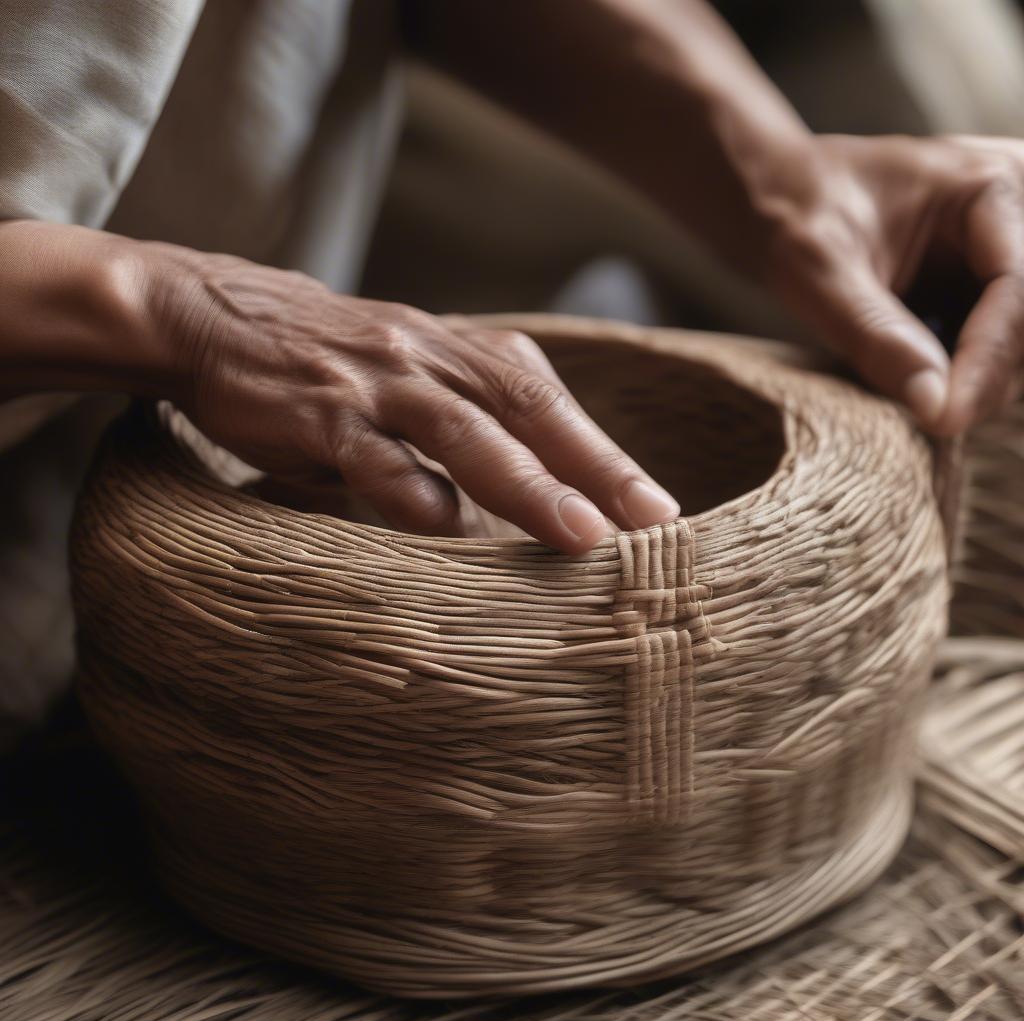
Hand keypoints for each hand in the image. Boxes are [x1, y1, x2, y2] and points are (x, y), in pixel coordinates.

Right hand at [146, 248, 678, 551]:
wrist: (224, 315)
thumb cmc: (343, 366)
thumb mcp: (423, 381)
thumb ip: (481, 430)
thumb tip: (544, 506)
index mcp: (468, 355)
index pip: (553, 409)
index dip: (610, 459)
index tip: (661, 513)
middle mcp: (434, 360)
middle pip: (528, 414)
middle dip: (594, 469)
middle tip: (651, 524)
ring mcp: (380, 382)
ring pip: (463, 433)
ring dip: (523, 482)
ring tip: (577, 533)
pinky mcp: (319, 409)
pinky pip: (369, 453)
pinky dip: (407, 488)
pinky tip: (442, 527)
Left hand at [766, 133, 1023, 434]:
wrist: (776, 200)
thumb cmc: (791, 218)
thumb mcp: (817, 274)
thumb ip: (875, 335)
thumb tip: (934, 405)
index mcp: (988, 186)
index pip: (1018, 291)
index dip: (987, 365)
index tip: (945, 420)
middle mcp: (1017, 207)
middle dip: (986, 377)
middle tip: (931, 421)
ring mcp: (1010, 245)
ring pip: (1020, 339)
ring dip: (977, 380)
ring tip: (920, 400)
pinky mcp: (990, 278)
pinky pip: (997, 340)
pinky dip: (963, 372)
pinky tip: (920, 382)